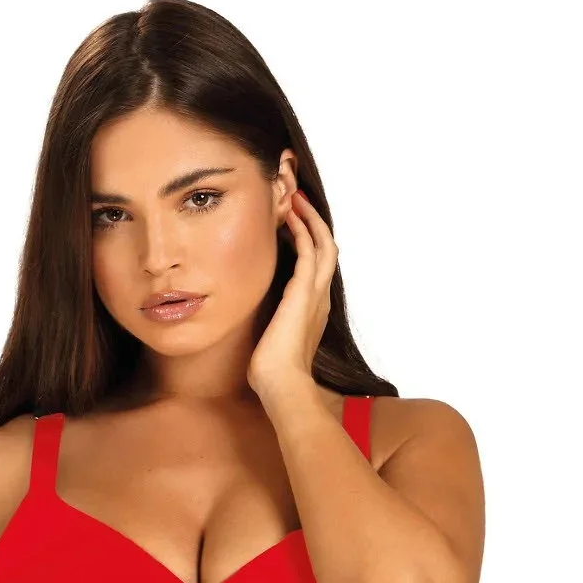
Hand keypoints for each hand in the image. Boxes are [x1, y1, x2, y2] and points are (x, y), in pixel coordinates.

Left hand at [247, 188, 338, 397]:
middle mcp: (320, 298)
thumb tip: (256, 326)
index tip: (294, 225)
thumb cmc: (274, 373)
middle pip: (327, 248)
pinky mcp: (303, 292)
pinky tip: (288, 217)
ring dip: (310, 218)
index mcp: (314, 310)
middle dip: (315, 222)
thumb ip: (270, 326)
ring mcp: (315, 293)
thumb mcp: (272, 342)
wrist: (282, 384)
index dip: (309, 243)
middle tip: (299, 201)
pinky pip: (308, 250)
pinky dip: (301, 230)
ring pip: (323, 243)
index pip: (317, 267)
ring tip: (295, 198)